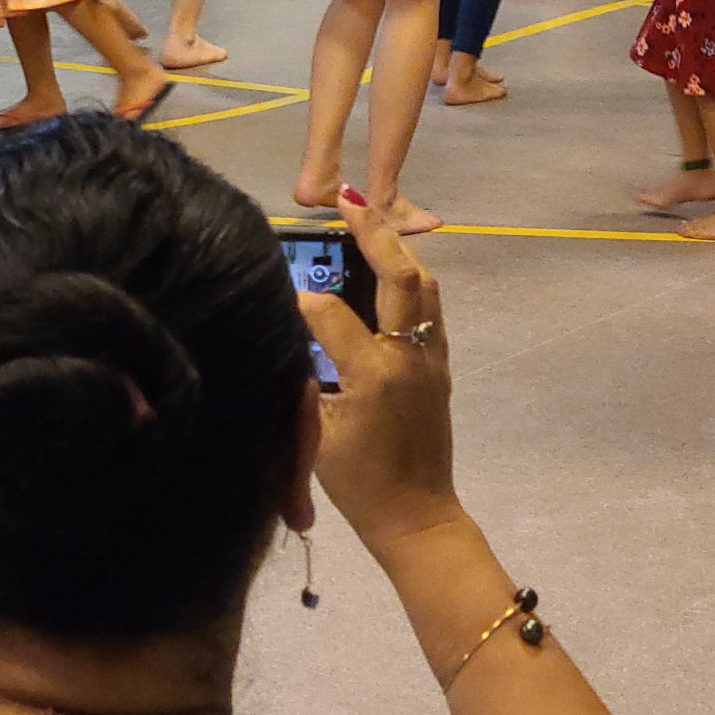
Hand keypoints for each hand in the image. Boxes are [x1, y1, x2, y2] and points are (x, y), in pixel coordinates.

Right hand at [300, 196, 460, 554]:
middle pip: (399, 276)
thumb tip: (284, 330)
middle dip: (373, 233)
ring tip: (369, 220)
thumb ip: (300, 379)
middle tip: (348, 199)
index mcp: (375, 374)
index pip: (330, 314)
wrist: (417, 514)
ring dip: (397, 249)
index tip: (274, 286)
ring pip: (424, 285)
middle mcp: (411, 356)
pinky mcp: (441, 365)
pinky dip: (409, 276)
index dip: (298, 298)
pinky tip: (388, 266)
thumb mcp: (315, 435)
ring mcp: (432, 358)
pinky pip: (429, 307)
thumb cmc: (359, 483)